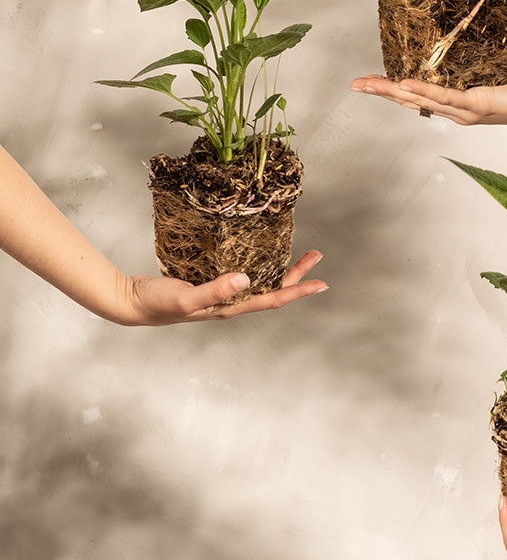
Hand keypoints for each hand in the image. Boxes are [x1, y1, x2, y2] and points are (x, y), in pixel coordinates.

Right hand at [119, 250, 327, 325]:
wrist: (132, 302)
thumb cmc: (158, 303)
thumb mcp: (187, 296)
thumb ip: (215, 290)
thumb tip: (246, 279)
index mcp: (230, 307)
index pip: (273, 299)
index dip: (298, 291)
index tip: (322, 282)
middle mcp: (230, 302)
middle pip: (272, 289)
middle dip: (296, 273)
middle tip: (316, 255)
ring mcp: (220, 293)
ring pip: (259, 280)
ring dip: (279, 267)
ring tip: (297, 251)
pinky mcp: (209, 282)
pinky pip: (241, 272)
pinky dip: (256, 262)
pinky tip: (257, 251)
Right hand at [350, 67, 506, 126]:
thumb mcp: (498, 68)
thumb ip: (480, 61)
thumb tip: (469, 40)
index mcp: (460, 103)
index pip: (420, 97)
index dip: (393, 89)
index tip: (369, 80)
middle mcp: (458, 112)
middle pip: (412, 102)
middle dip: (382, 92)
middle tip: (355, 84)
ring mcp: (466, 112)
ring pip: (422, 101)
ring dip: (393, 92)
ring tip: (369, 84)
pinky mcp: (479, 105)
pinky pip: (445, 97)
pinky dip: (423, 92)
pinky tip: (404, 85)